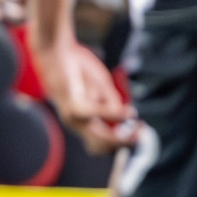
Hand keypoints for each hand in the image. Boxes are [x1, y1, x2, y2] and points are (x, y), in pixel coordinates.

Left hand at [32, 36, 136, 154]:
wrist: (56, 49)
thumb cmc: (78, 66)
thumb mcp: (102, 85)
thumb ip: (112, 102)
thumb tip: (127, 118)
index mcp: (81, 119)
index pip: (100, 143)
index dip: (121, 143)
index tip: (140, 132)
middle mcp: (74, 121)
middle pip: (99, 146)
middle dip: (123, 142)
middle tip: (140, 132)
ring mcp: (71, 115)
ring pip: (98, 136)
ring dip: (119, 133)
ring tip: (134, 123)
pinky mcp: (71, 103)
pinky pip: (96, 113)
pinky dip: (113, 114)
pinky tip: (127, 112)